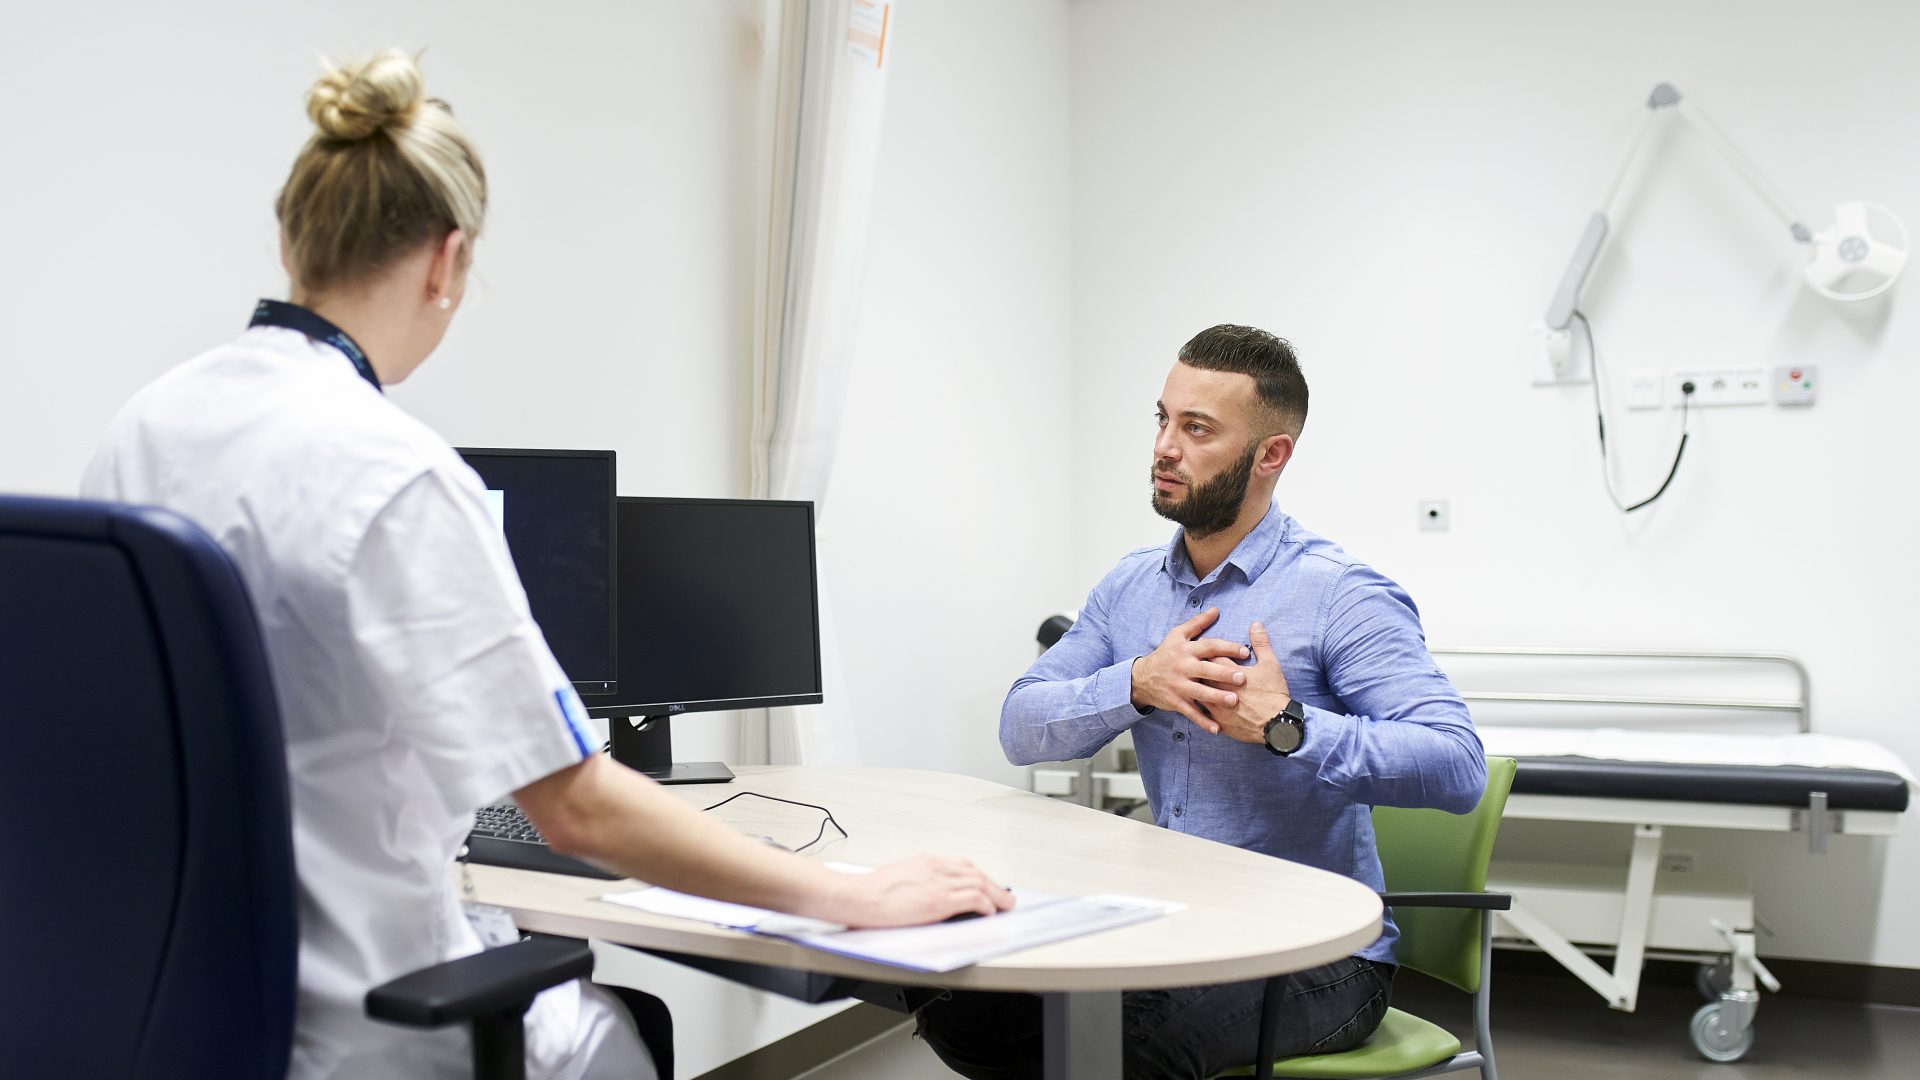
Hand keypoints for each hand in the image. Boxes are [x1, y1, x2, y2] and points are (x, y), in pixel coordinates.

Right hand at [834, 854, 1015, 927]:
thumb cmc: (871, 892)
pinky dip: (986, 905)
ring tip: (1005, 905)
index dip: (980, 876)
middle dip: (994, 885)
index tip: (987, 885)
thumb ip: (920, 881)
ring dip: (997, 895)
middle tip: (1005, 896)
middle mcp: (936, 867)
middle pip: (976, 872)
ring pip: (980, 883)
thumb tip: (931, 894)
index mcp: (926, 861)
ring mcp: (938, 882)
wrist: (858, 897)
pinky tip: (990, 912)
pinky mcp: (938, 900)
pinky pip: (973, 898)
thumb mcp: (901, 877)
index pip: (963, 865)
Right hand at [1130, 607, 1252, 733]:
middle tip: (1242, 678)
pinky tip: (1217, 729)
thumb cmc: (1166, 654)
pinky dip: (1203, 721)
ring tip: (1233, 701)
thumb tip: (1216, 610)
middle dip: (1223, 674)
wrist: (1142, 677)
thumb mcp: (1178, 635)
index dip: (1227, 648)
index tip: (1245, 652)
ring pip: (1199, 693)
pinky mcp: (1175, 702)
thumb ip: (1198, 623)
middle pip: (1205, 670)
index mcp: (1186, 650)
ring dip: (1216, 698)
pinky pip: (1190, 712)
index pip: (1209, 647)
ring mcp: (1178, 686)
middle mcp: (1183, 667)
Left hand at [1199, 621, 1292, 745]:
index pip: (1211, 655)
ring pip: (1198, 693)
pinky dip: (1201, 708)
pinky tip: (1199, 704)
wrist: (1277, 725)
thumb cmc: (1273, 693)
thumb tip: (1255, 624)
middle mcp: (1218, 689)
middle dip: (1198, 667)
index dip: (1208, 649)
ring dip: (1197, 687)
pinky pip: (1203, 715)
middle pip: (1200, 674)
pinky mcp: (1219, 722)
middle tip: (1196, 661)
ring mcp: (1217, 707)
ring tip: (1194, 682)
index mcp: (1229, 672)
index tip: (1204, 645)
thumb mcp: (1271, 664)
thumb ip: (1261, 643)